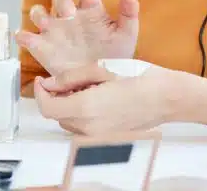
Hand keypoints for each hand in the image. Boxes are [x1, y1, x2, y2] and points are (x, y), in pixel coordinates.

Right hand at [16, 0, 138, 75]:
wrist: (100, 83)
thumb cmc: (114, 57)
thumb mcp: (126, 35)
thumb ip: (129, 14)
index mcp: (92, 10)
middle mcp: (71, 17)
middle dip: (62, 1)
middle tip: (69, 14)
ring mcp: (55, 31)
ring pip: (38, 12)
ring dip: (39, 14)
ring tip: (47, 24)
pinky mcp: (42, 48)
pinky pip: (26, 37)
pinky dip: (22, 36)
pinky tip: (27, 38)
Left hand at [34, 63, 173, 134]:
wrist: (166, 97)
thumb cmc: (139, 78)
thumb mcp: (100, 68)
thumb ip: (70, 77)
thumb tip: (50, 83)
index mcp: (86, 108)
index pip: (47, 108)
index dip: (39, 94)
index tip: (41, 82)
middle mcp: (89, 128)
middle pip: (57, 115)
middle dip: (56, 97)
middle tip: (68, 79)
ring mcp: (98, 137)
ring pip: (69, 122)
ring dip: (69, 106)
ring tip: (88, 87)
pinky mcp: (106, 138)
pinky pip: (84, 127)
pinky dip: (82, 113)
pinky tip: (98, 98)